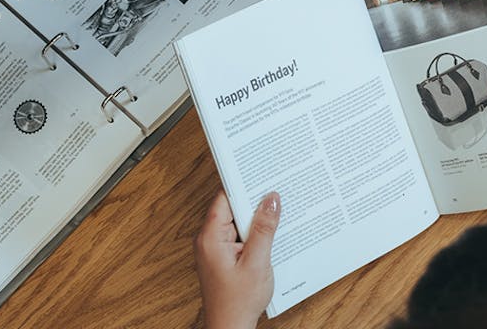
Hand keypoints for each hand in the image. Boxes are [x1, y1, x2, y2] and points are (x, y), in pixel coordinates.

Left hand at [195, 190, 280, 328]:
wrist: (230, 328)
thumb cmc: (238, 302)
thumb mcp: (257, 262)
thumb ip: (264, 229)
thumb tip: (270, 200)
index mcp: (211, 238)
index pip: (224, 199)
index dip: (243, 185)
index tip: (260, 174)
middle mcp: (209, 241)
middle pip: (232, 210)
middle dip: (254, 203)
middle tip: (276, 193)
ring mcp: (215, 250)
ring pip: (238, 224)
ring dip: (257, 222)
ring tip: (277, 217)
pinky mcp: (224, 259)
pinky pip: (240, 238)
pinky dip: (255, 236)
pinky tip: (270, 238)